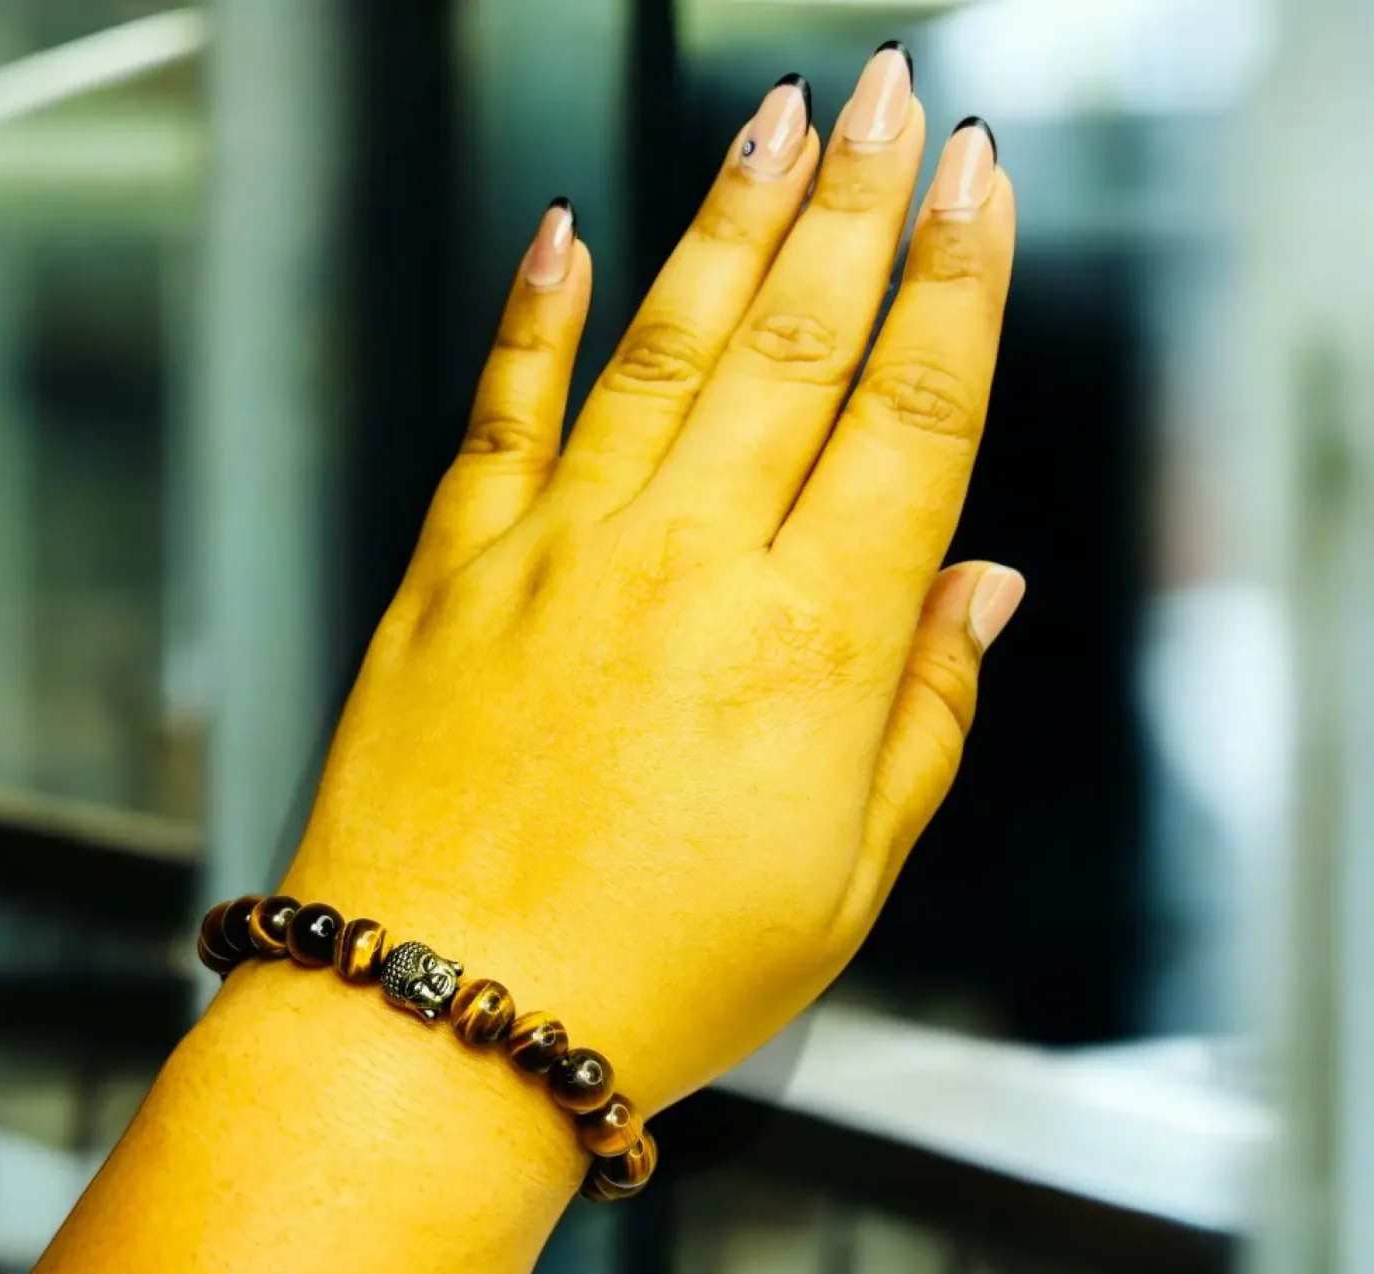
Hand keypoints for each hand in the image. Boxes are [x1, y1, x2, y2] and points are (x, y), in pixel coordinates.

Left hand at [282, 54, 1021, 1114]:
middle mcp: (688, 568)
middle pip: (798, 343)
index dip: (960, 288)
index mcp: (810, 647)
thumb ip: (924, 719)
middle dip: (863, 204)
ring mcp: (560, 555)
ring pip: (664, 346)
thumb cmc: (651, 973)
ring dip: (730, 221)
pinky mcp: (455, 571)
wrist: (443, 1018)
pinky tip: (564, 239)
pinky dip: (536, 318)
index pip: (914, 418)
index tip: (983, 190)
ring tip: (780, 126)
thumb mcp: (845, 882)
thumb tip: (982, 594)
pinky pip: (504, 412)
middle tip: (896, 102)